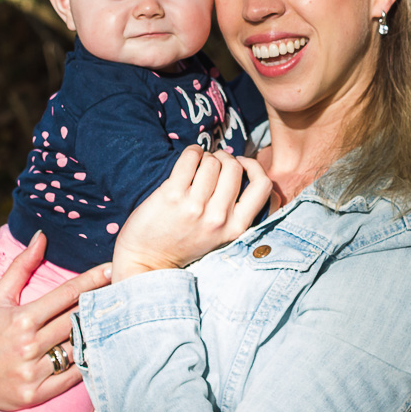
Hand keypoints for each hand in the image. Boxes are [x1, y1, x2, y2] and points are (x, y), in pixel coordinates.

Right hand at [0, 232, 110, 411]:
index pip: (66, 295)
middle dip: (100, 304)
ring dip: (96, 334)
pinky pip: (71, 377)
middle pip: (76, 320)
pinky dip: (87, 364)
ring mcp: (32, 372)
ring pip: (77, 348)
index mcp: (21, 319)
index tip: (112, 268)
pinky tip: (101, 350)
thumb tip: (41, 236)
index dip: (92, 280)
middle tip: (124, 290)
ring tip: (117, 320)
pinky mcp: (35, 395)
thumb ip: (20, 266)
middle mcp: (28, 345)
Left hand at [111, 145, 271, 281]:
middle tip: (214, 162)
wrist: (147, 259)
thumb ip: (234, 210)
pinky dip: (192, 152)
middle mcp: (218, 217)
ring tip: (198, 163)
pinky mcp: (172, 195)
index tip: (240, 165)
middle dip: (225, 158)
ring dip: (206, 156)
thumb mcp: (220, 235)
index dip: (253, 167)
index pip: (263, 186)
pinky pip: (190, 158)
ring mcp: (195, 206)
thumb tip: (241, 169)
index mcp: (236, 228)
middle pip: (234, 168)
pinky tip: (189, 157)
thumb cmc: (184, 243)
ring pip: (212, 162)